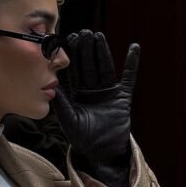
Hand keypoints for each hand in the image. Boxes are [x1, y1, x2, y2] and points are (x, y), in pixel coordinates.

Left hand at [52, 32, 139, 186]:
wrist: (102, 153)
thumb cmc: (82, 140)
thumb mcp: (68, 120)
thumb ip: (61, 103)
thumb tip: (52, 85)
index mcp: (77, 94)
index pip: (74, 71)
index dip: (72, 56)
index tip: (68, 39)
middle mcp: (92, 91)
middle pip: (89, 65)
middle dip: (86, 49)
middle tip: (83, 32)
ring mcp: (107, 93)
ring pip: (105, 68)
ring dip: (102, 52)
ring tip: (99, 36)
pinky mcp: (122, 98)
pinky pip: (128, 77)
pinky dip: (131, 63)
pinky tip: (134, 48)